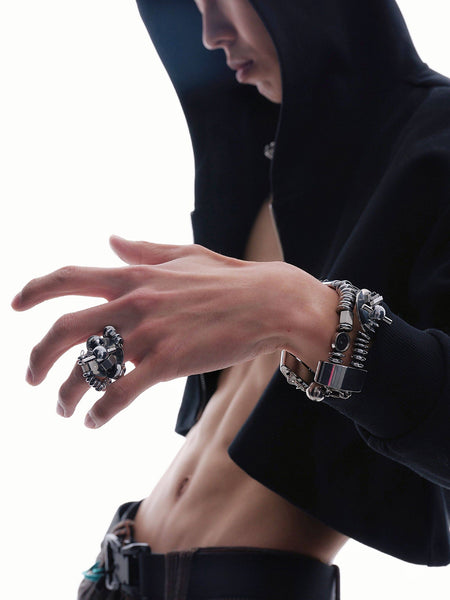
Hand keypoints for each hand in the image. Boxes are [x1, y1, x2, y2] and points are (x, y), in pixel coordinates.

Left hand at [12, 236, 317, 427]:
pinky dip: (100, 412)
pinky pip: (120, 393)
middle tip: (30, 377)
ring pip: (88, 368)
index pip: (69, 277)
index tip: (15, 305)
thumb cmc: (229, 280)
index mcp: (135, 274)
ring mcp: (150, 333)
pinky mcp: (169, 362)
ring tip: (63, 409)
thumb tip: (111, 238)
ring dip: (66, 394)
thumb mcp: (183, 255)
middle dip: (38, 357)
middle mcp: (134, 302)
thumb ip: (143, 249)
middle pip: (64, 329)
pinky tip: (94, 422)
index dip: (36, 290)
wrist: (269, 302)